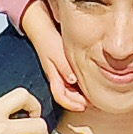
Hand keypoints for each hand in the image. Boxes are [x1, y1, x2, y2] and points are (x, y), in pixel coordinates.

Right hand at [19, 0, 86, 114]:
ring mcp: (59, 72)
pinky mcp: (63, 66)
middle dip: (77, 102)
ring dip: (79, 95)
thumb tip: (73, 80)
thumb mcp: (56, 52)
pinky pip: (71, 81)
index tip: (83, 106)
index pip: (61, 96)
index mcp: (53, 75)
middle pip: (66, 96)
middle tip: (91, 103)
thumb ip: (64, 66)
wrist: (41, 27)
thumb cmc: (48, 40)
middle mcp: (56, 77)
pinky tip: (86, 82)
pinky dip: (78, 86)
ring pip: (69, 90)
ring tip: (91, 96)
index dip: (72, 103)